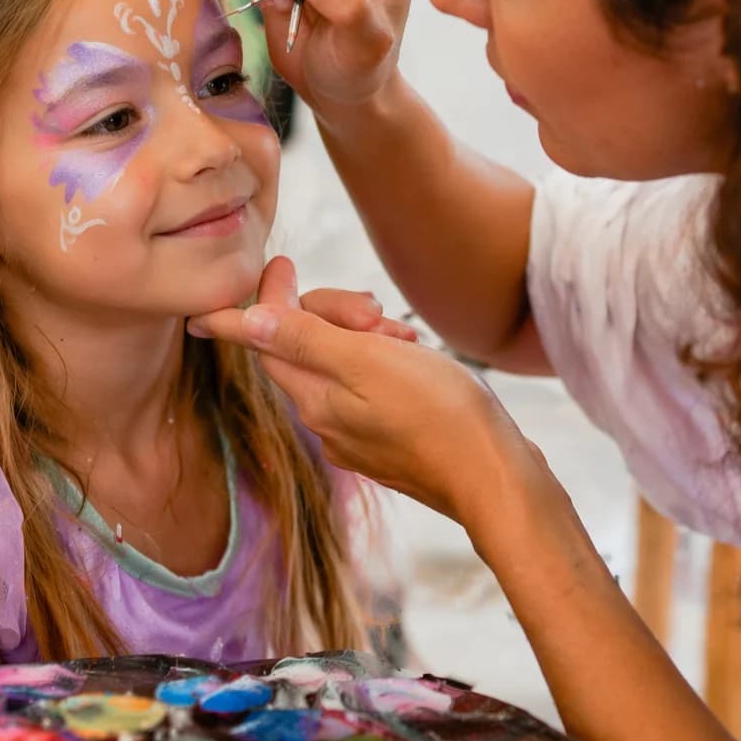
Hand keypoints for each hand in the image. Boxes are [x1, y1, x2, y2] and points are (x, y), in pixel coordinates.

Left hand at [188, 257, 541, 526]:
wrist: (494, 477)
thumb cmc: (439, 413)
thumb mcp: (367, 361)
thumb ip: (305, 340)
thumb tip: (246, 322)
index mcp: (314, 398)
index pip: (265, 341)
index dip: (267, 299)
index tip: (279, 263)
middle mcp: (326, 420)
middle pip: (305, 347)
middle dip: (337, 314)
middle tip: (377, 310)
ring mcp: (356, 435)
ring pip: (341, 364)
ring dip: (369, 337)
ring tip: (410, 339)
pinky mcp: (387, 441)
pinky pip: (368, 388)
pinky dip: (386, 363)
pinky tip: (417, 360)